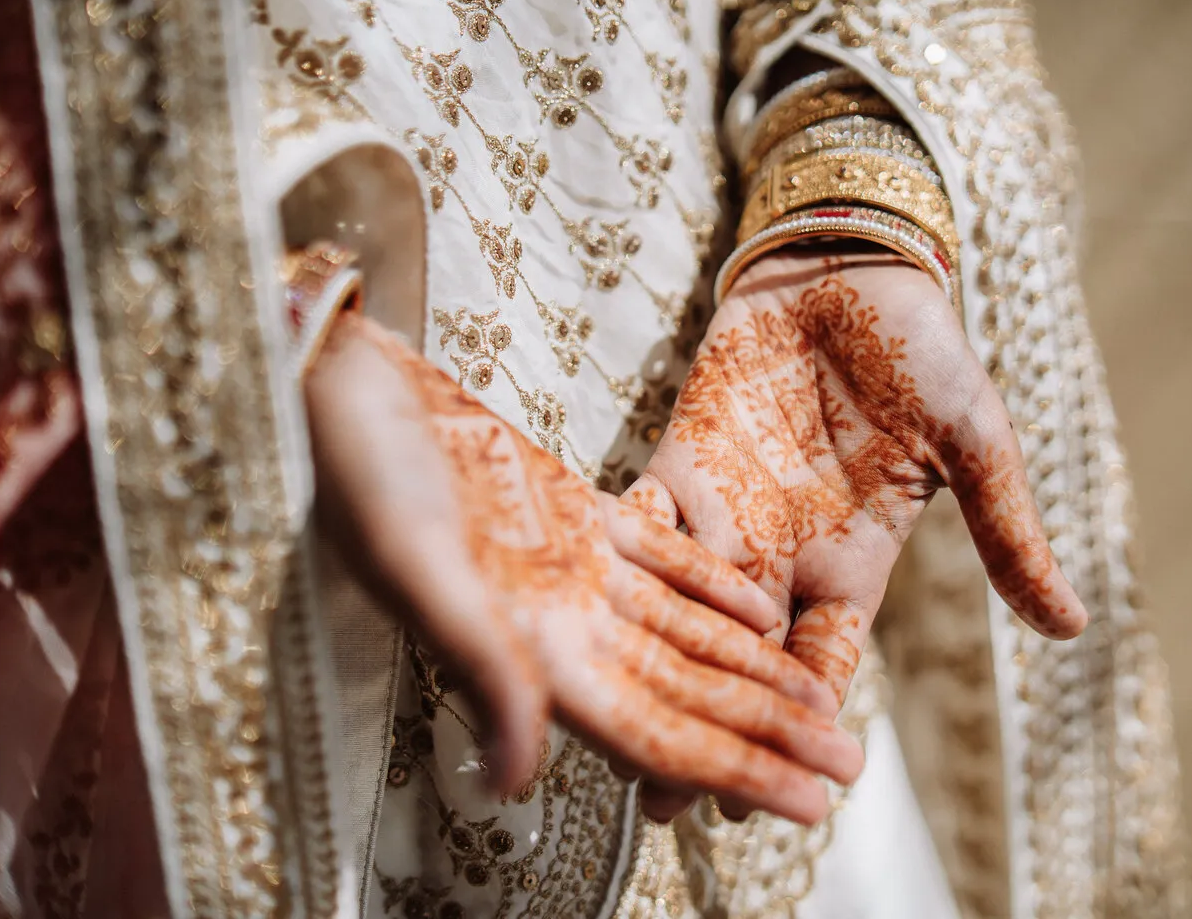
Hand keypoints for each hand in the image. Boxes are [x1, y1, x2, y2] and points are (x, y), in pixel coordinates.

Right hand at [305, 313, 862, 822]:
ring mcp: (573, 570)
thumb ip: (481, 666)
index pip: (655, 732)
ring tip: (824, 708)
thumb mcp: (417, 568)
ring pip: (688, 636)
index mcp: (530, 650)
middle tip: (850, 770)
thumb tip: (520, 780)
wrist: (342, 388)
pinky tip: (767, 613)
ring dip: (756, 674)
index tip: (810, 804)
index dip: (734, 770)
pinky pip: (665, 562)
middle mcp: (561, 623)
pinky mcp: (575, 514)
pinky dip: (718, 590)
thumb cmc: (360, 476)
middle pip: (689, 695)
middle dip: (768, 736)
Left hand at [625, 250, 1085, 817]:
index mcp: (853, 562)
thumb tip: (1074, 626)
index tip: (773, 791)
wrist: (855, 270)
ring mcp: (727, 508)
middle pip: (737, 655)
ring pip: (680, 604)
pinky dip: (616, 562)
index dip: (799, 725)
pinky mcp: (680, 457)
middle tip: (662, 797)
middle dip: (705, 717)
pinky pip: (642, 521)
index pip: (823, 663)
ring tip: (605, 726)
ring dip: (648, 660)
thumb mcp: (975, 444)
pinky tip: (578, 606)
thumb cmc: (922, 352)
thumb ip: (1007, 533)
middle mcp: (781, 552)